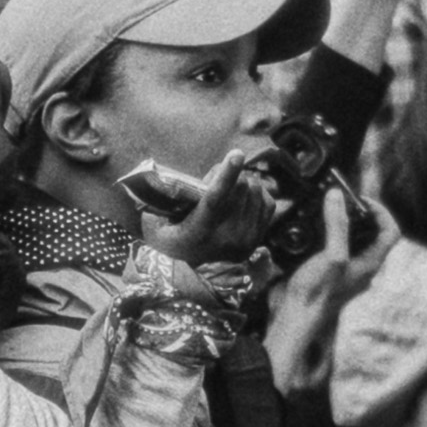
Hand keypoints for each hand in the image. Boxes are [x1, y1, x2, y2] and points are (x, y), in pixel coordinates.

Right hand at [144, 148, 277, 268]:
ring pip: (256, 191)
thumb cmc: (170, 239)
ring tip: (227, 191)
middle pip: (241, 187)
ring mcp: (246, 240)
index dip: (227, 174)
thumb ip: (164, 201)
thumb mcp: (158, 224)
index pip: (216, 199)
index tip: (236, 153)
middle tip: (214, 179)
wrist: (191, 273)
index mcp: (199, 230)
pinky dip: (257, 194)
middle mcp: (226, 237)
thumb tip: (169, 180)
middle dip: (230, 173)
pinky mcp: (258, 239)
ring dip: (243, 182)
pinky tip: (243, 199)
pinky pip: (268, 202)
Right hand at [264, 187, 388, 396]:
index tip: (361, 200)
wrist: (294, 317)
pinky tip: (311, 229)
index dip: (382, 211)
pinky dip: (324, 233)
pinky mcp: (326, 271)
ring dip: (341, 222)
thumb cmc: (318, 293)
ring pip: (351, 239)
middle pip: (371, 233)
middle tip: (342, 201)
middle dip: (359, 213)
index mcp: (370, 263)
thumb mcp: (332, 255)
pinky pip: (332, 246)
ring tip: (326, 210)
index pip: (390, 232)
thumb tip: (336, 197)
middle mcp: (361, 266)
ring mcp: (344, 269)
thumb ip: (337, 225)